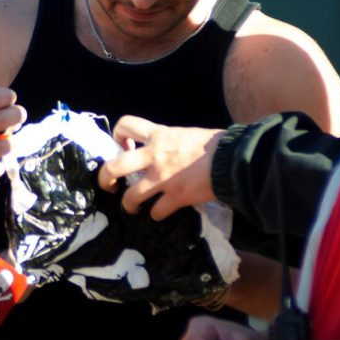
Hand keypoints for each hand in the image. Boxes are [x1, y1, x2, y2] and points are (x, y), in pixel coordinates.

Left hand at [98, 116, 221, 219]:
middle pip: (114, 166)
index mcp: (159, 135)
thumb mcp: (186, 134)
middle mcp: (155, 155)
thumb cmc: (215, 144)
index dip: (117, 136)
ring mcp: (163, 178)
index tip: (124, 148)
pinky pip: (157, 211)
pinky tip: (161, 212)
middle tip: (110, 185)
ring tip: (132, 207)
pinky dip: (157, 214)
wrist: (234, 159)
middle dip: (105, 178)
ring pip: (131, 197)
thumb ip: (169, 141)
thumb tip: (164, 151)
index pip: (126, 124)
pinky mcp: (176, 197)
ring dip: (129, 204)